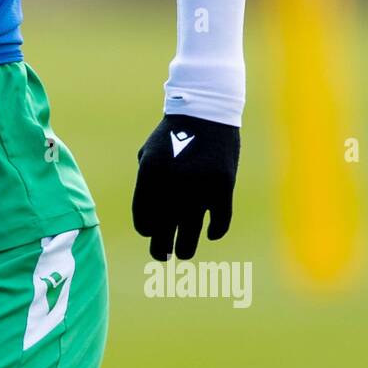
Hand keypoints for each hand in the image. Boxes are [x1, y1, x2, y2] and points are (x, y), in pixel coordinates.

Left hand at [132, 113, 239, 259]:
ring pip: (189, 235)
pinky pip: (219, 223)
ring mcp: (199, 189)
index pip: (144, 220)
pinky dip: (215, 232)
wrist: (206, 112)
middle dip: (160, 250)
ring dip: (184, 249)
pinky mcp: (223, 188)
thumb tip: (149, 224)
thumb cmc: (173, 135)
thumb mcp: (149, 155)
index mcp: (150, 177)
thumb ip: (145, 187)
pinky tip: (209, 234)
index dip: (146, 230)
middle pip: (162, 233)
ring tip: (182, 253)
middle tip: (162, 255)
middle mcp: (172, 186)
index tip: (150, 233)